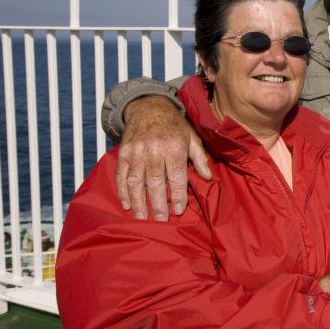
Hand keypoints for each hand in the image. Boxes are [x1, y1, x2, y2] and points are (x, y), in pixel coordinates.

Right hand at [115, 96, 210, 220]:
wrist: (148, 106)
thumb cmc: (174, 126)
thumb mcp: (192, 137)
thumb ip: (200, 158)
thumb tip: (208, 177)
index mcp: (174, 147)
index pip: (177, 176)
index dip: (178, 195)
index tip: (179, 210)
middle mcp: (154, 150)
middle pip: (155, 182)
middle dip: (158, 204)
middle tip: (160, 221)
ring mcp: (136, 152)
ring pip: (135, 181)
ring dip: (138, 202)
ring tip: (142, 219)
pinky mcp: (123, 153)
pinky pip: (121, 175)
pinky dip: (122, 191)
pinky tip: (126, 205)